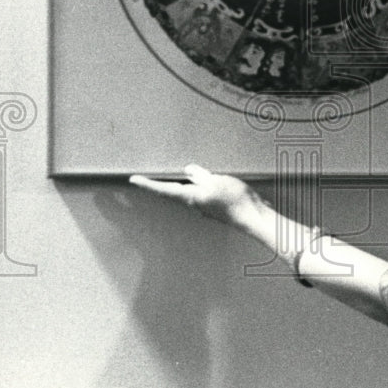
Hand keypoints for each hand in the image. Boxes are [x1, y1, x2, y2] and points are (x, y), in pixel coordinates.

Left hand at [130, 164, 261, 225]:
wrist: (253, 217)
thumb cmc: (236, 201)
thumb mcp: (215, 181)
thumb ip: (200, 175)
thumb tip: (189, 171)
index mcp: (191, 197)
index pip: (163, 190)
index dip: (147, 184)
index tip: (134, 180)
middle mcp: (195, 203)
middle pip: (173, 192)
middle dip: (162, 184)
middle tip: (149, 178)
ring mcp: (205, 206)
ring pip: (189, 192)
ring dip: (183, 183)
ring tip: (182, 174)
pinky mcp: (215, 205)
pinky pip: (202, 193)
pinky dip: (200, 185)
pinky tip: (207, 180)